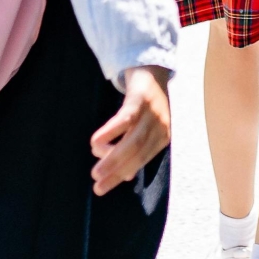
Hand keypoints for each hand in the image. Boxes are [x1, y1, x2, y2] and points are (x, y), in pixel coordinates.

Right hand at [91, 66, 172, 194]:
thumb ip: (138, 149)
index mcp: (162, 137)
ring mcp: (152, 113)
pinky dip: (111, 132)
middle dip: (117, 172)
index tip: (104, 188)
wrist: (153, 70)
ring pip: (132, 142)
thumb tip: (127, 176)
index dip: (122, 175)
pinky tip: (95, 142)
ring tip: (96, 171)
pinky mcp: (141, 99)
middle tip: (97, 186)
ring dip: (113, 158)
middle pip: (137, 154)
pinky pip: (125, 119)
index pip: (141, 161)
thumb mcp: (145, 128)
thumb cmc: (145, 105)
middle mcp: (161, 127)